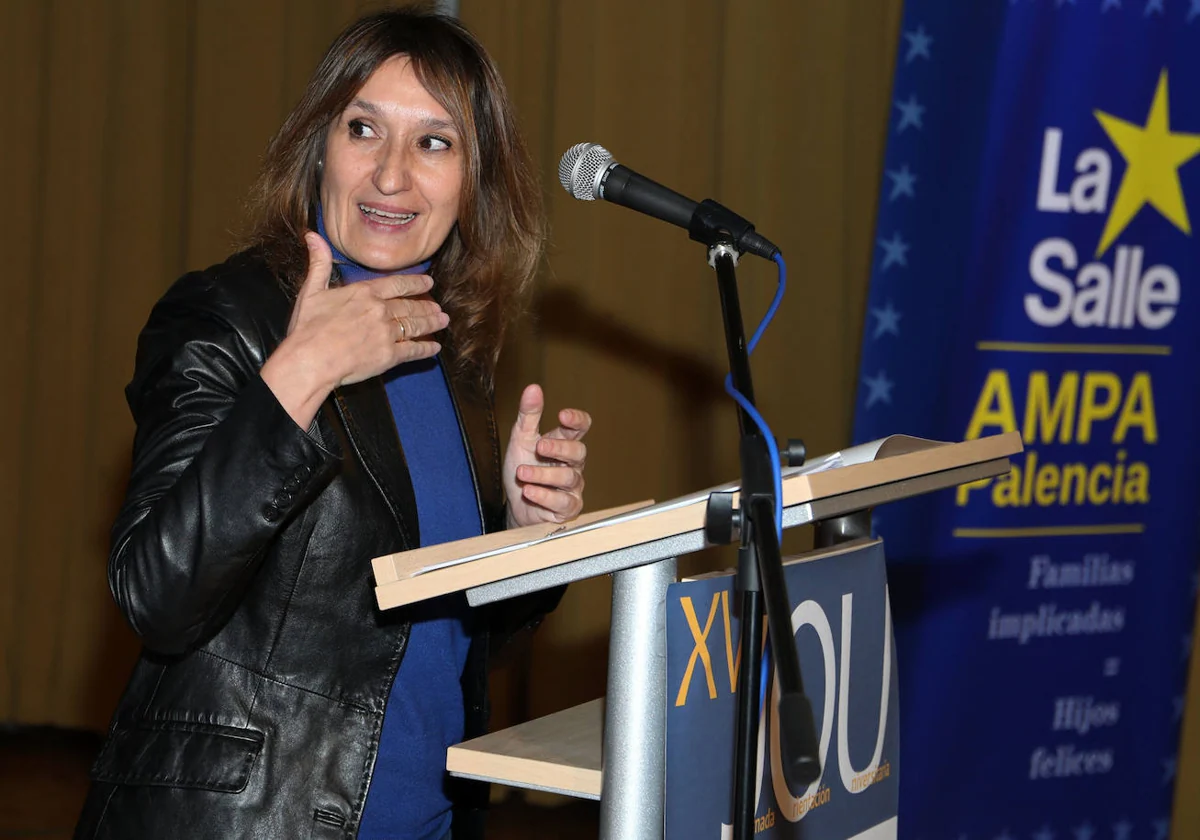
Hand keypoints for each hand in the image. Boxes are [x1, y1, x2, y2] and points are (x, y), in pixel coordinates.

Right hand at [262, 232, 448, 427]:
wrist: (310, 359)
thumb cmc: (307, 327)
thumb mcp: (311, 290)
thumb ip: (319, 263)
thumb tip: (313, 235)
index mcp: (364, 293)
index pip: (397, 284)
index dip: (415, 283)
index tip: (428, 282)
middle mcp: (380, 310)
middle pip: (409, 306)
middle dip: (426, 306)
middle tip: (438, 307)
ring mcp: (387, 334)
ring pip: (415, 326)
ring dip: (431, 323)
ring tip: (442, 321)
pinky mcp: (389, 356)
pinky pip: (413, 351)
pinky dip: (426, 349)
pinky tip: (435, 348)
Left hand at [502, 384, 591, 527]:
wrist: (516, 506)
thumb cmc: (523, 471)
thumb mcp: (521, 440)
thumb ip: (529, 415)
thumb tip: (533, 388)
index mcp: (563, 443)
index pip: (580, 428)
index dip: (577, 420)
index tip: (563, 415)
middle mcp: (572, 465)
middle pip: (578, 452)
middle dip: (559, 448)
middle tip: (539, 446)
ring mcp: (572, 487)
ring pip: (568, 478)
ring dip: (543, 474)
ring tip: (522, 473)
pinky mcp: (568, 508)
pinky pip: (563, 502)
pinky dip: (545, 496)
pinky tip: (529, 492)